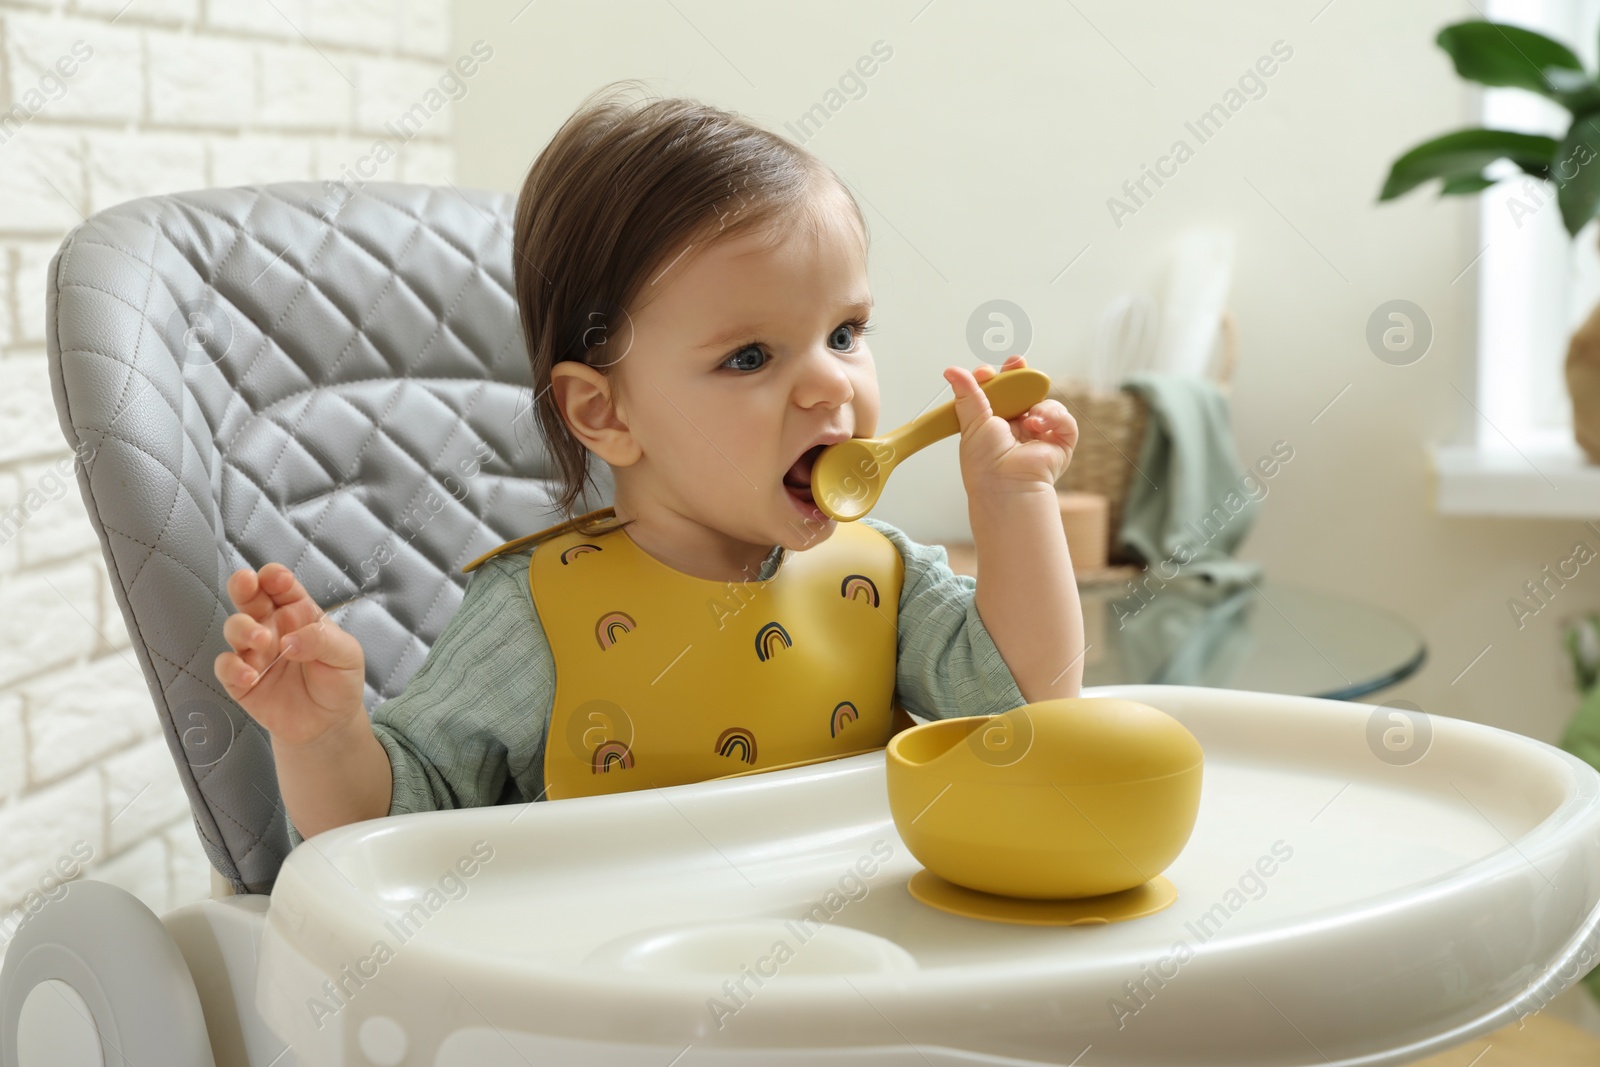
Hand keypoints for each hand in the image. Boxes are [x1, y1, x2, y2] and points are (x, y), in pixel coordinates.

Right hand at [213, 564, 366, 749]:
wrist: (328, 724)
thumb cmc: (338, 681)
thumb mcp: (346, 656)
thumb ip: (323, 641)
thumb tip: (291, 640)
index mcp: (298, 614)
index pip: (281, 587)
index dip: (276, 577)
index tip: (279, 579)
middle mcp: (272, 628)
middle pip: (249, 598)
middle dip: (243, 585)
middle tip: (246, 583)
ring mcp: (254, 653)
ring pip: (234, 628)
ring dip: (243, 629)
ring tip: (262, 641)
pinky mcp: (241, 681)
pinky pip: (226, 667)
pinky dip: (233, 668)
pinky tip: (250, 676)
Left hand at [943, 354, 1077, 496]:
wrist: (1005, 485)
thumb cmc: (985, 463)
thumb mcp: (972, 422)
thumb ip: (968, 394)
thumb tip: (952, 371)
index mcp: (995, 422)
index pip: (999, 392)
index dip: (995, 378)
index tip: (986, 372)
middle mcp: (1018, 426)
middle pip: (1023, 391)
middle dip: (1020, 375)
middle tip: (1016, 363)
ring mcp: (1040, 434)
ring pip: (1044, 402)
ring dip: (1036, 405)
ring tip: (1028, 419)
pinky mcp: (1060, 442)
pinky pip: (1064, 419)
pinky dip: (1054, 418)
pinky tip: (1039, 427)